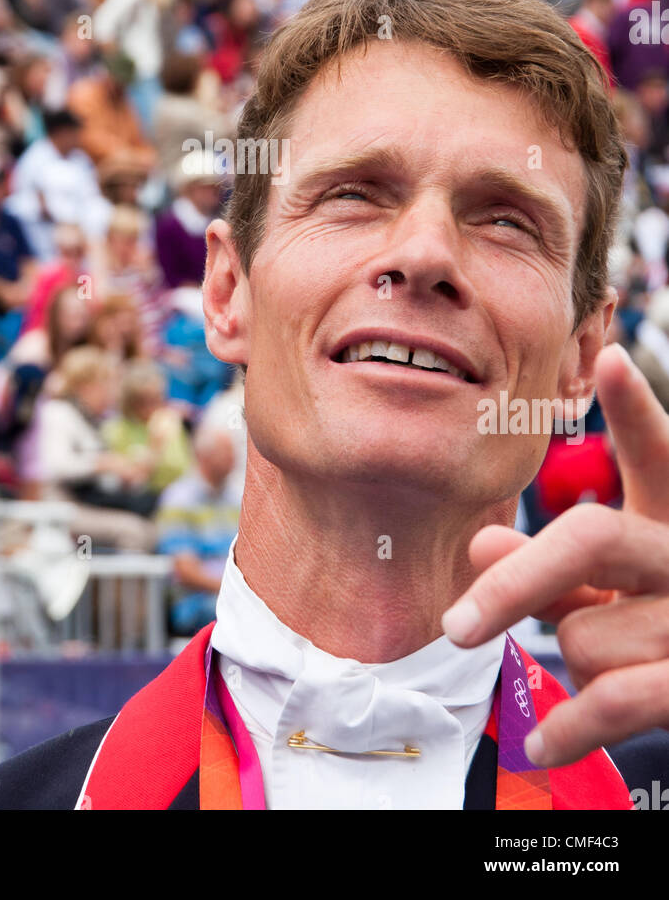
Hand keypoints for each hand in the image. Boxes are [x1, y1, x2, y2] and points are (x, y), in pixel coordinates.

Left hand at [442, 343, 668, 767]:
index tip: (611, 360)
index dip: (635, 411)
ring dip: (575, 665)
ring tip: (612, 665)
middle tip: (455, 625)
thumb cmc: (651, 627)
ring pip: (587, 634)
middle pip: (589, 539)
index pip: (658, 454)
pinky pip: (618, 699)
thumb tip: (482, 544)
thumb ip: (551, 562)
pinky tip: (543, 744)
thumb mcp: (608, 588)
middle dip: (519, 583)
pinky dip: (571, 727)